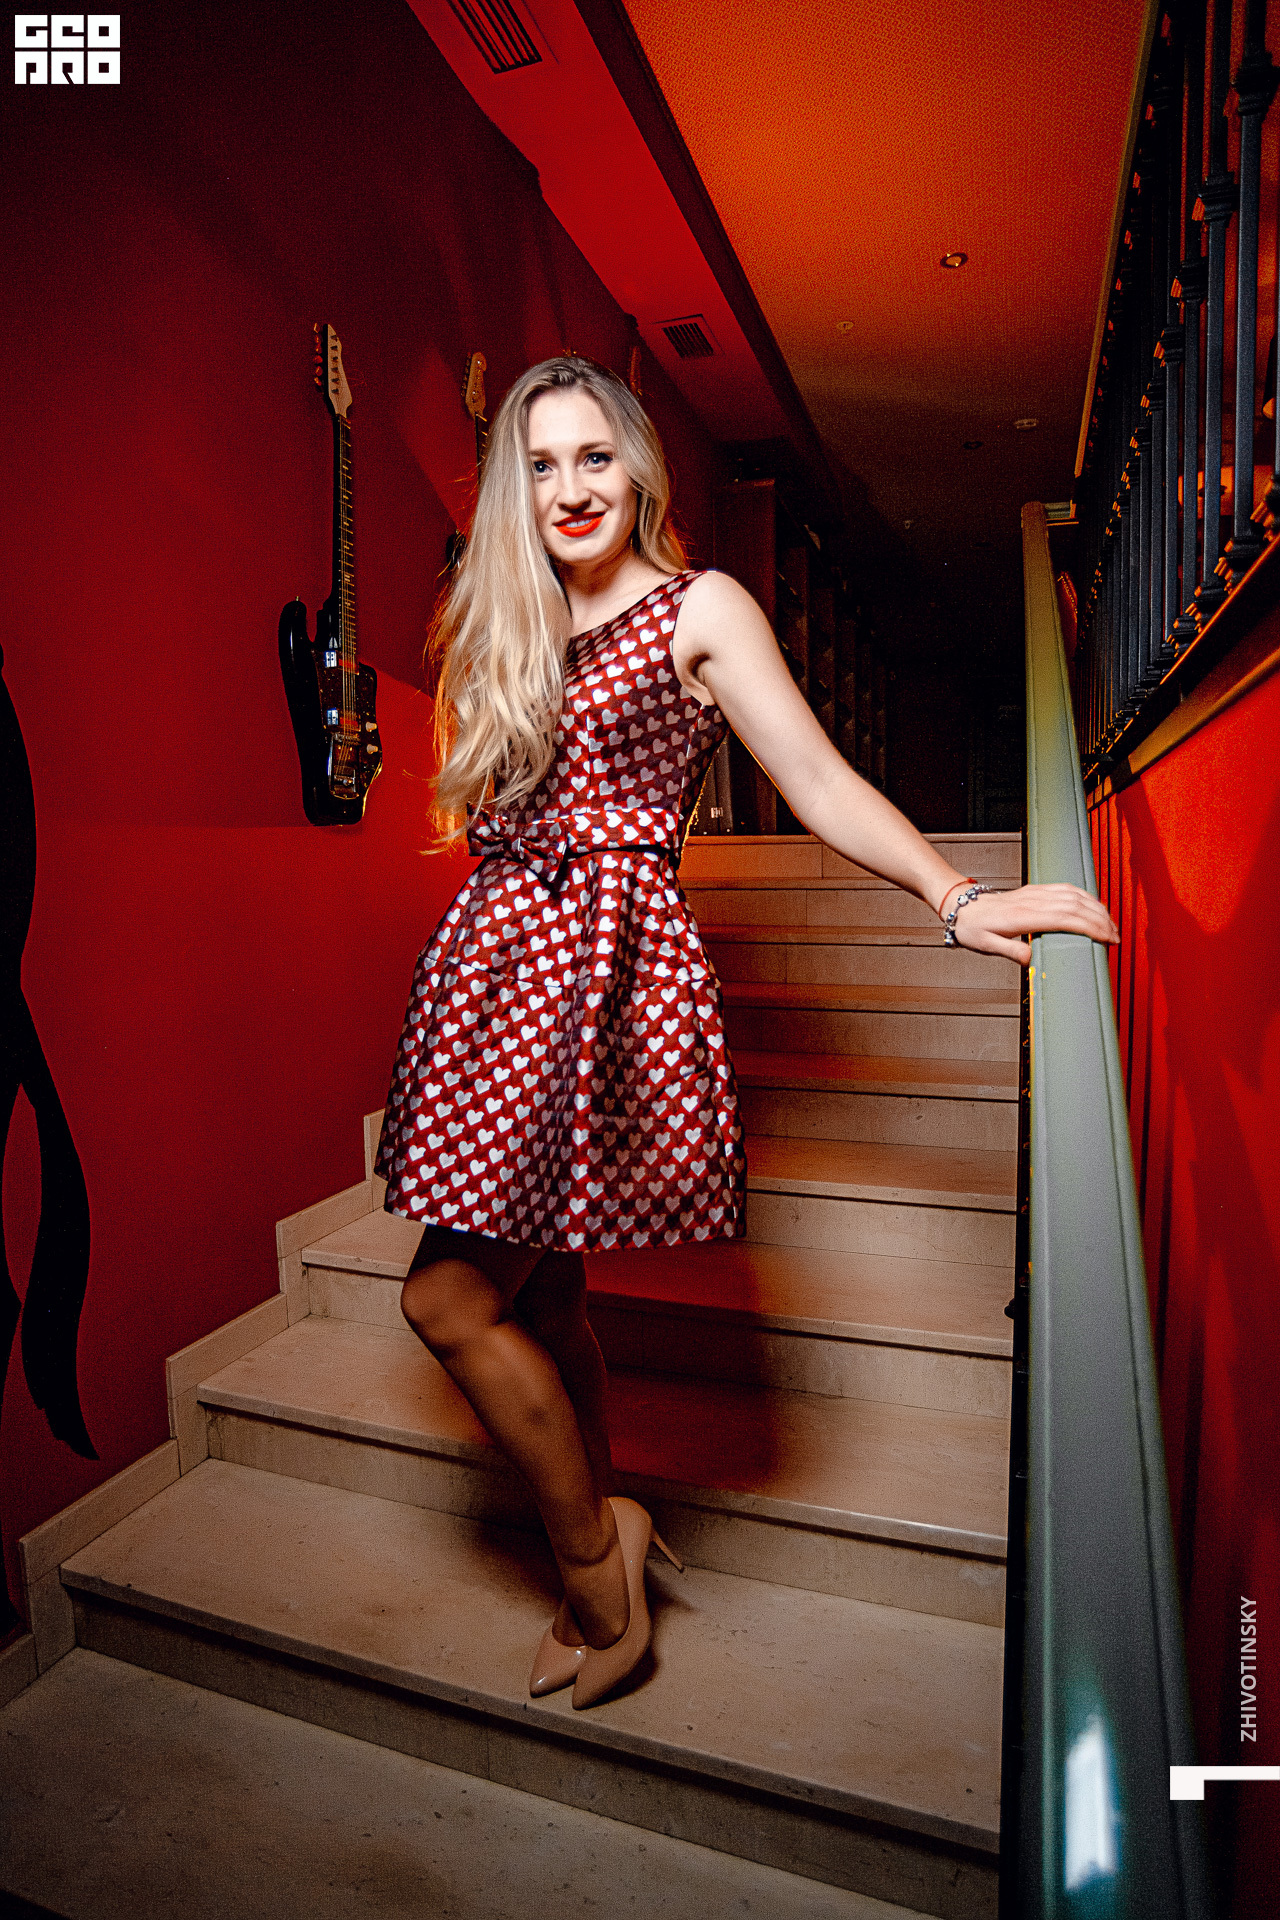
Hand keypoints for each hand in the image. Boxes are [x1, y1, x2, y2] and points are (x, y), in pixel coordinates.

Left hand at [951, 883, 1119, 966]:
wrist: (962, 906)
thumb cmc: (973, 926)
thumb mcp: (986, 945)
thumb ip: (1010, 951)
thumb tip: (1031, 960)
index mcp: (1023, 915)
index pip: (1066, 918)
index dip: (1090, 928)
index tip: (1107, 939)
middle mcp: (1033, 901)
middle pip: (1077, 906)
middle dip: (1101, 920)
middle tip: (1116, 938)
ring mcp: (1036, 892)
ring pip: (1075, 895)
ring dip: (1097, 908)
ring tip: (1111, 925)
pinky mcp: (1037, 889)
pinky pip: (1066, 889)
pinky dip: (1086, 897)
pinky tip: (1095, 906)